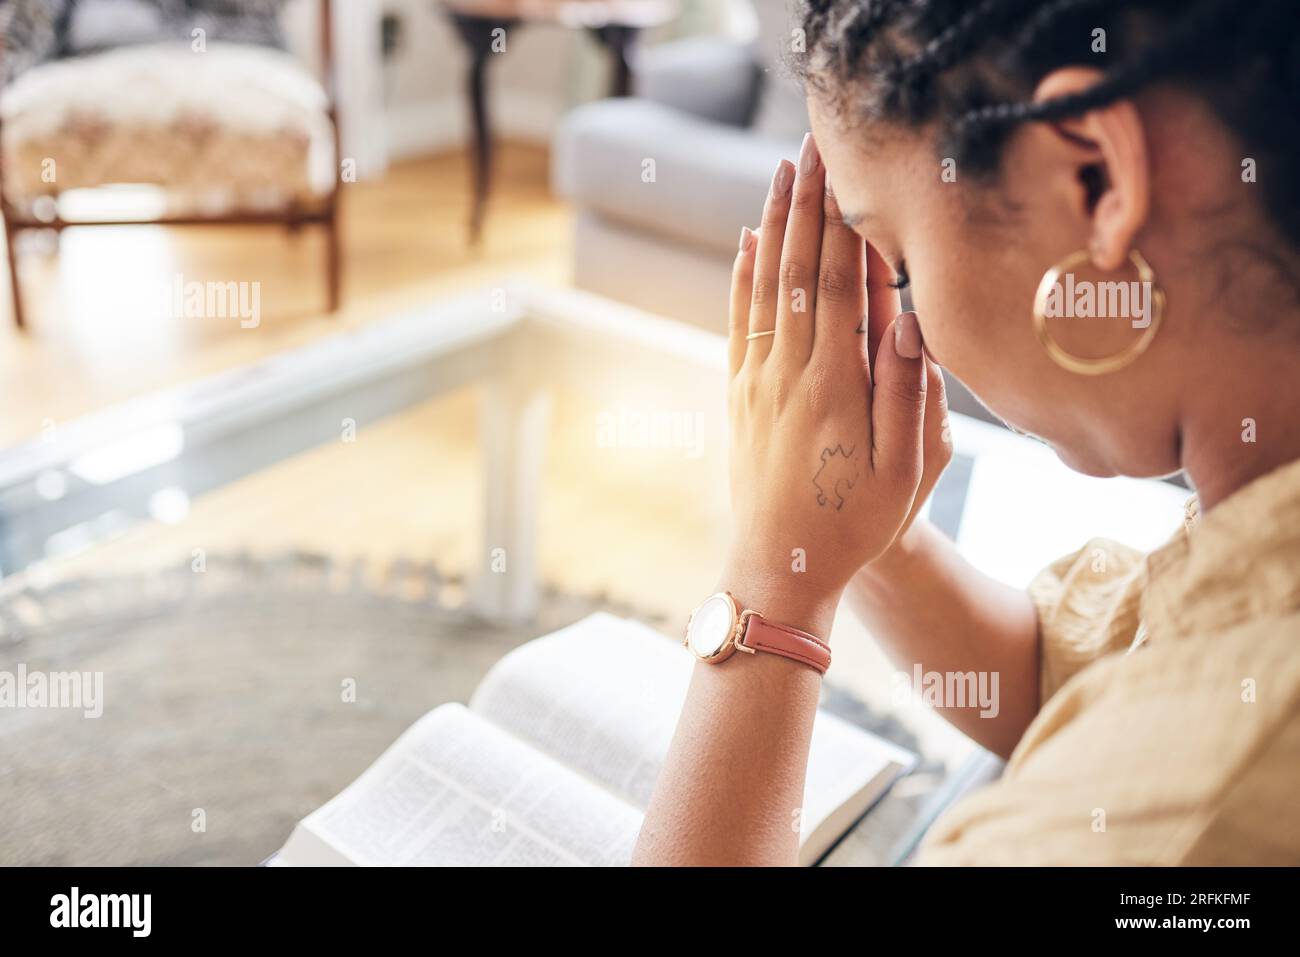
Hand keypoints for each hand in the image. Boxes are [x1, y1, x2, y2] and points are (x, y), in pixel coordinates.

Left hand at [722, 134, 948, 619]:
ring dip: (773, 224)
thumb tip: (909, 318)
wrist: (778, 567)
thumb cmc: (854, 524)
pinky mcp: (739, 396)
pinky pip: (740, 321)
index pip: (842, 283)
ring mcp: (756, 382)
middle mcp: (788, 373)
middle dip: (806, 202)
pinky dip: (744, 276)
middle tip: (812, 144)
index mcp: (835, 385)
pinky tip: (747, 243)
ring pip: (764, 286)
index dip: (844, 222)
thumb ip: (908, 391)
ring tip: (781, 173)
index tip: (847, 168)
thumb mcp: (905, 470)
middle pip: (798, 270)